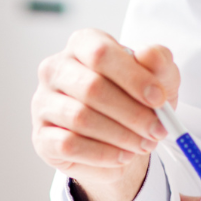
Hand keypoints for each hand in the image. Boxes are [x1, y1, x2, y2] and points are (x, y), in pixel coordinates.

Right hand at [31, 29, 179, 200]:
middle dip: (131, 113)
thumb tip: (150, 55)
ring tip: (143, 144)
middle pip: (91, 87)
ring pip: (80, 118)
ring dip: (120, 135)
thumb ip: (158, 62)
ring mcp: (43, 102)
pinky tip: (122, 156)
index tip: (159, 99)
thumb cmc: (136, 100)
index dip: (132, 77)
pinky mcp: (42, 136)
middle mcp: (56, 69)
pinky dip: (102, 154)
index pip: (101, 53)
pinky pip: (68, 144)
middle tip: (157, 129)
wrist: (120, 140)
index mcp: (82, 44)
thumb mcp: (158, 79)